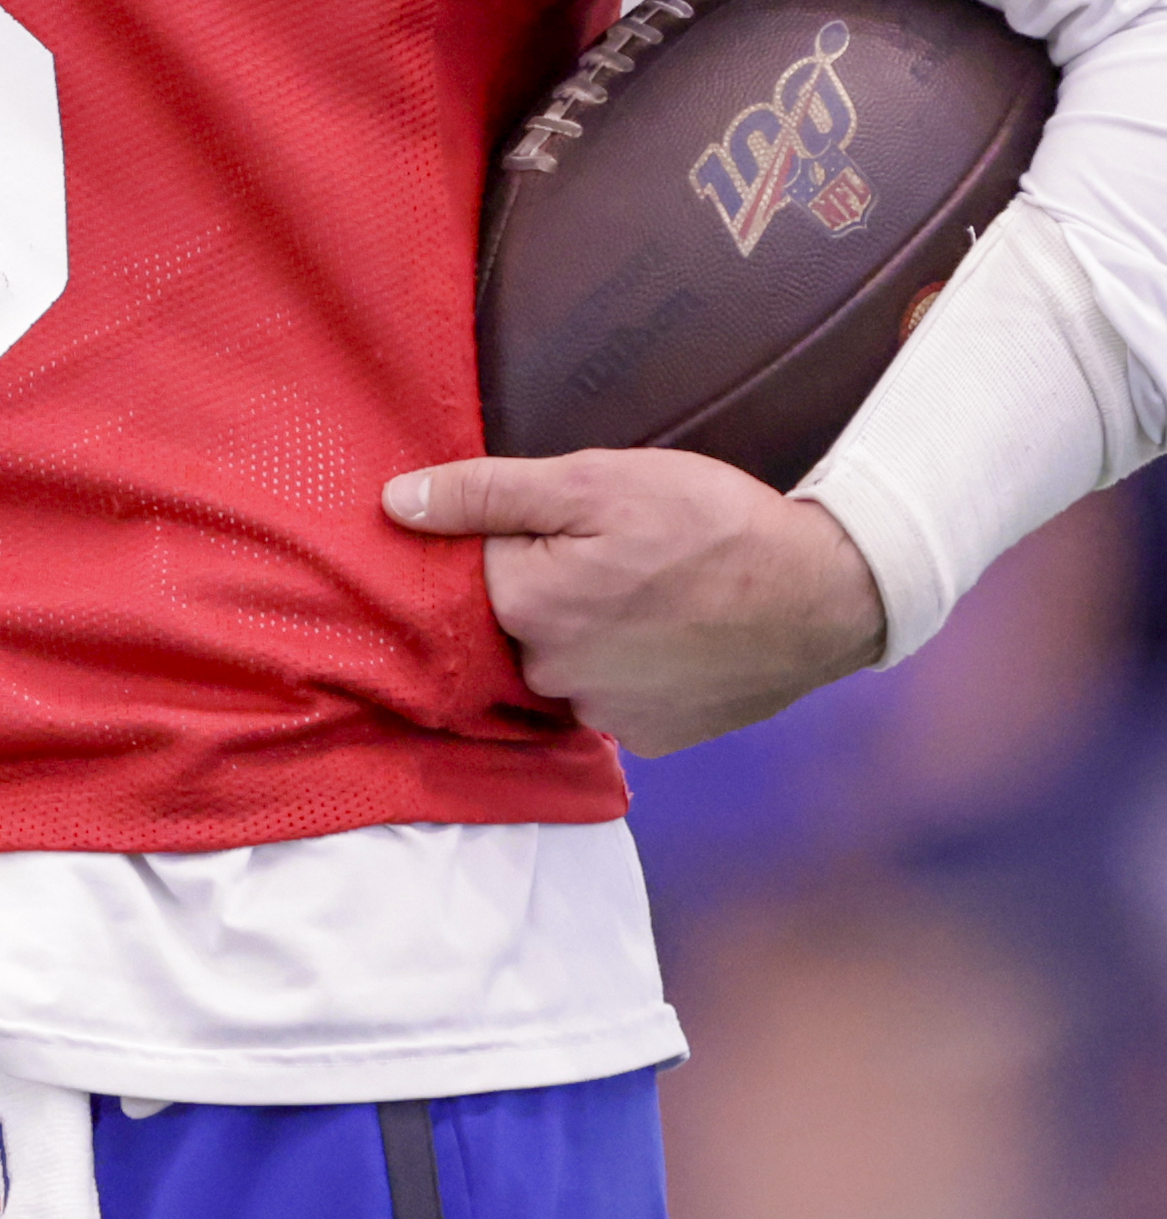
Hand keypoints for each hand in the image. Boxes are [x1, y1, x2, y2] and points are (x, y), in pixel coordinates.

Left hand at [382, 447, 884, 756]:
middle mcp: (552, 676)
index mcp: (527, 606)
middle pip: (513, 619)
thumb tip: (394, 504)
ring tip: (646, 585)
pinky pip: (609, 694)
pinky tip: (667, 628)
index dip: (506, 534)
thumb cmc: (709, 522)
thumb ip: (487, 493)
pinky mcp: (652, 738)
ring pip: (561, 659)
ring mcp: (604, 716)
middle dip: (544, 582)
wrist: (823, 594)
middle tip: (612, 546)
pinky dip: (627, 662)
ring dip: (585, 626)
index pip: (469, 568)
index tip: (550, 519)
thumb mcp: (594, 480)